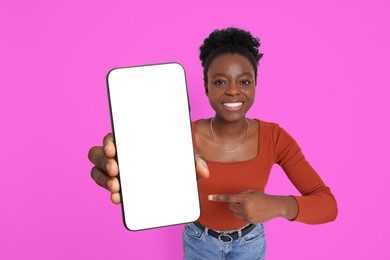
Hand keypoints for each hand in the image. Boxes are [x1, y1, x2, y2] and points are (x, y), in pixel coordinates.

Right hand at [88, 135, 209, 203]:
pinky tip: (118, 198)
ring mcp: (117, 171)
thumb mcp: (184, 159)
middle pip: (98, 153)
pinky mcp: (118, 186)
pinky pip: (107, 187)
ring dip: (103, 178)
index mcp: (132, 141)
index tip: (113, 149)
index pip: (114, 136)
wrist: (174, 180)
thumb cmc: (174, 161)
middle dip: (103, 161)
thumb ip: (194, 161)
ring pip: (97, 171)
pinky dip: (111, 192)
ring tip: (116, 186)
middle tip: (115, 169)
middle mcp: (120, 154)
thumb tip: (203, 171)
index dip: (109, 141)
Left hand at [208, 190, 297, 222]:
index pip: (228, 198)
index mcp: (244, 198)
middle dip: (234, 203)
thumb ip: (241, 195)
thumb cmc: (262, 197)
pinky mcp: (249, 221)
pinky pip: (240, 217)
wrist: (275, 206)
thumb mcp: (251, 192)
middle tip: (243, 201)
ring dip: (239, 209)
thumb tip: (232, 199)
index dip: (218, 197)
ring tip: (250, 206)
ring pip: (235, 212)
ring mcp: (247, 215)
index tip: (209, 197)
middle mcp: (244, 207)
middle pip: (230, 206)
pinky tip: (252, 211)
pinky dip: (243, 214)